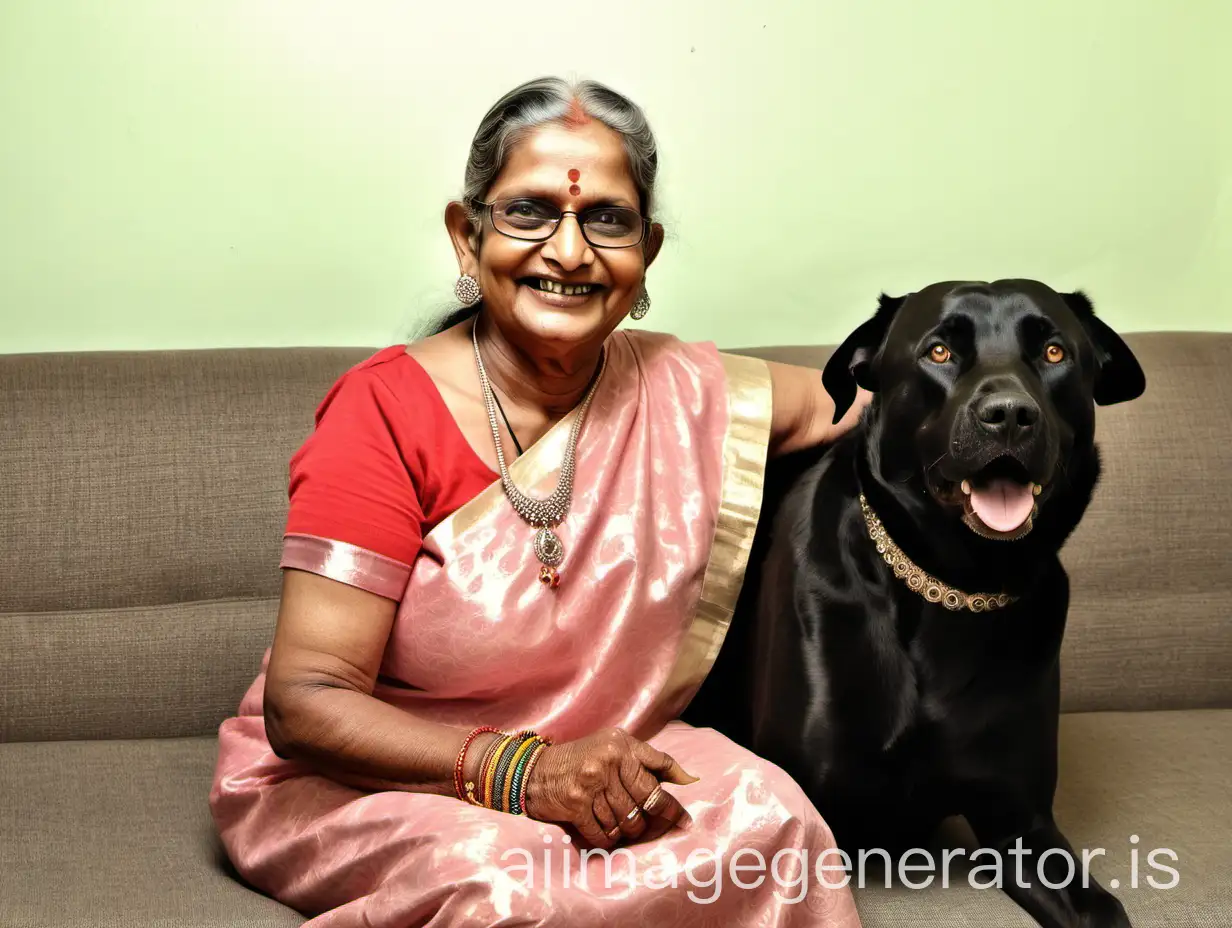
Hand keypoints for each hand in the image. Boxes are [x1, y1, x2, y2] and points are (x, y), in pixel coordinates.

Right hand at [521, 727, 696, 848]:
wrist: (532, 771)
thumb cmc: (579, 760)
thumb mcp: (613, 748)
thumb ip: (649, 761)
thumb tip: (690, 779)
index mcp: (622, 744)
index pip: (659, 771)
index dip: (673, 800)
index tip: (685, 821)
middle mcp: (609, 759)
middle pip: (645, 801)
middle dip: (648, 822)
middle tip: (647, 831)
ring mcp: (592, 780)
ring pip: (625, 821)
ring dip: (623, 831)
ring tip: (615, 827)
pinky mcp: (576, 802)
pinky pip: (602, 833)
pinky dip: (604, 840)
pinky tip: (601, 835)